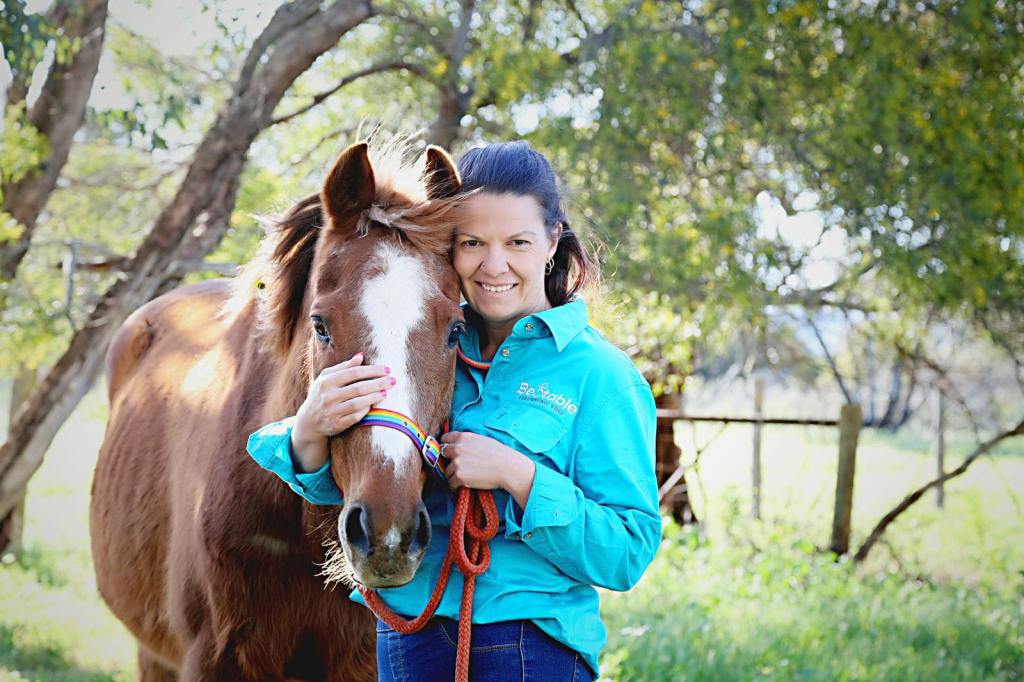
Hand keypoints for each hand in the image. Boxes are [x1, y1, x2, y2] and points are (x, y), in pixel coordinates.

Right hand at [290, 353, 393, 471]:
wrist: (309, 421)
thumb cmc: (322, 394)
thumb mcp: (327, 378)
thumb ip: (343, 367)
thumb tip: (360, 356)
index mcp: (326, 381)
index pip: (353, 373)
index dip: (372, 370)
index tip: (387, 369)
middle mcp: (328, 396)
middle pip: (358, 388)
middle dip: (378, 383)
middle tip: (392, 380)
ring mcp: (332, 411)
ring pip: (358, 403)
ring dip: (374, 397)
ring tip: (386, 392)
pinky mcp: (336, 424)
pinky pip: (355, 417)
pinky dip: (366, 410)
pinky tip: (374, 405)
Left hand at [439, 431, 535, 507]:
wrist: (508, 468)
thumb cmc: (499, 454)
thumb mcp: (482, 440)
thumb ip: (467, 441)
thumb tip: (458, 445)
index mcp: (463, 437)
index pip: (445, 439)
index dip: (446, 445)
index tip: (447, 451)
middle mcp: (457, 448)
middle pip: (442, 454)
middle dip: (447, 460)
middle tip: (455, 466)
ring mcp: (457, 463)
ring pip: (446, 471)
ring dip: (452, 475)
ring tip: (462, 478)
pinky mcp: (460, 477)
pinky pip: (451, 483)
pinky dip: (455, 486)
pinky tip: (462, 486)